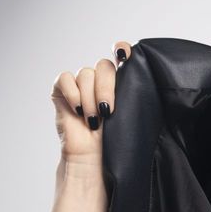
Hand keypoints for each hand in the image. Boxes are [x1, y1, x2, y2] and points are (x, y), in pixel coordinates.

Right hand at [50, 40, 134, 165]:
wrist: (94, 161)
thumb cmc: (117, 144)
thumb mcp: (134, 118)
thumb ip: (138, 96)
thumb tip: (148, 78)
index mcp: (122, 85)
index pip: (122, 55)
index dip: (122, 50)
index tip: (123, 54)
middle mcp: (101, 81)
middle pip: (104, 66)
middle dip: (106, 88)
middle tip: (107, 112)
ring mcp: (81, 85)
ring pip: (85, 73)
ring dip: (89, 98)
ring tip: (93, 121)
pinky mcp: (62, 90)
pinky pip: (65, 79)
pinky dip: (72, 93)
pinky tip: (78, 111)